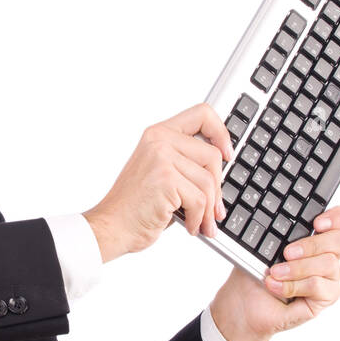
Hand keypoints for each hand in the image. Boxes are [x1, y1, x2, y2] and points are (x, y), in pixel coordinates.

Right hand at [82, 103, 233, 262]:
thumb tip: (220, 170)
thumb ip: (185, 163)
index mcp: (158, 134)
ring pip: (209, 181)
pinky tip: (190, 226)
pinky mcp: (166, 178)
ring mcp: (161, 157)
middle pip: (213, 155)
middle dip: (218, 187)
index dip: (221, 133)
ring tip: (202, 222)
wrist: (112, 226)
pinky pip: (200, 199)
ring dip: (209, 209)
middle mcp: (159, 140)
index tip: (227, 153)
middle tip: (215, 207)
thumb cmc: (135, 206)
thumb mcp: (160, 174)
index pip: (202, 114)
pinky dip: (199, 219)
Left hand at [210, 205, 339, 340]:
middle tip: (287, 252)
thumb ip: (282, 233)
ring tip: (275, 272)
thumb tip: (282, 223)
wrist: (244, 304)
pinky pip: (318, 287)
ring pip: (329, 264)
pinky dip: (293, 285)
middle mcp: (328, 256)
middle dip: (313, 244)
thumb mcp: (264, 246)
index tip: (317, 223)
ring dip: (298, 268)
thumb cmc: (255, 273)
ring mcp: (328, 278)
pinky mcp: (324, 299)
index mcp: (318, 236)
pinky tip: (275, 285)